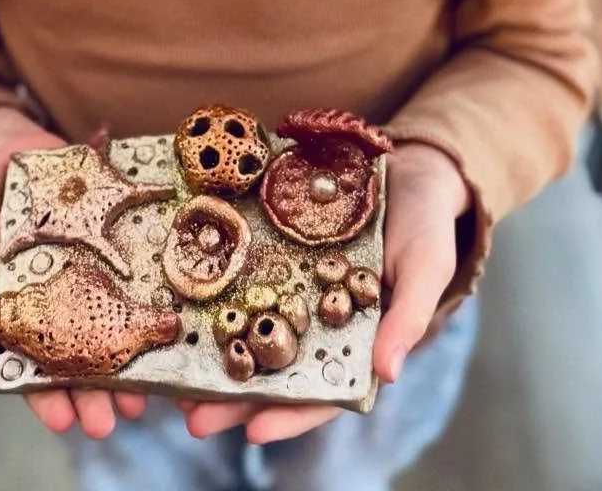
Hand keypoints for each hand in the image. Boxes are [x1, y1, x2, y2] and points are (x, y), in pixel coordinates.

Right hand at [0, 107, 152, 438]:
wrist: (0, 140)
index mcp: (20, 307)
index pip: (35, 363)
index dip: (49, 396)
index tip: (66, 423)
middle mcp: (59, 292)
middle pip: (83, 349)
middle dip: (99, 388)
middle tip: (116, 418)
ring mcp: (90, 264)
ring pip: (114, 316)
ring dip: (129, 352)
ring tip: (145, 386)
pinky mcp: (113, 230)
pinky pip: (136, 263)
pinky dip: (150, 289)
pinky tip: (166, 313)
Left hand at [182, 140, 468, 445]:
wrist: (410, 167)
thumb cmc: (426, 227)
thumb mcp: (426, 269)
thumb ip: (408, 318)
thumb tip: (387, 374)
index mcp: (354, 341)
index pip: (320, 392)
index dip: (288, 416)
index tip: (254, 433)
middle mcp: (317, 320)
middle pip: (272, 369)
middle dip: (232, 399)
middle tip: (193, 419)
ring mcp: (292, 285)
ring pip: (250, 328)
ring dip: (214, 356)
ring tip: (175, 382)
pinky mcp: (275, 248)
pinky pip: (243, 274)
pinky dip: (215, 294)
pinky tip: (186, 305)